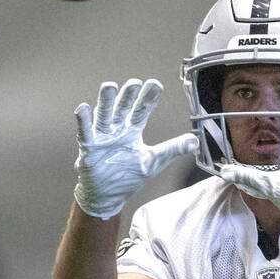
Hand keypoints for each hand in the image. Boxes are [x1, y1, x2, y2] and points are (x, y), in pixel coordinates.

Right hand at [73, 79, 197, 219]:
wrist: (107, 195)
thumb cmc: (128, 175)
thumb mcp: (154, 161)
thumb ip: (172, 149)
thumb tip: (195, 141)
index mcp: (132, 131)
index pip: (141, 111)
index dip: (148, 99)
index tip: (156, 84)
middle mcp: (117, 130)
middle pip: (123, 110)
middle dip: (129, 96)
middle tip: (135, 83)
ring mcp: (102, 138)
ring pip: (104, 116)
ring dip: (106, 102)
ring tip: (110, 86)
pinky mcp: (89, 148)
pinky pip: (85, 132)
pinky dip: (84, 120)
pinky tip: (84, 107)